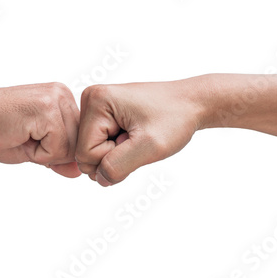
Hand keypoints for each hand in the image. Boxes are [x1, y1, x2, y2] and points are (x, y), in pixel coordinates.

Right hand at [0, 82, 80, 177]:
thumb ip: (58, 158)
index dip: (54, 152)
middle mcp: (63, 95)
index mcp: (62, 99)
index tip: (28, 137)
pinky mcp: (46, 109)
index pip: (78, 140)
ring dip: (42, 154)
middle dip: (49, 154)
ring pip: (69, 149)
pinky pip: (57, 149)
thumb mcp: (33, 148)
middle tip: (21, 137)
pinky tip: (18, 135)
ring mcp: (56, 100)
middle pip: (77, 145)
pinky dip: (36, 153)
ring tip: (19, 135)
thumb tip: (78, 172)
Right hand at [76, 80, 206, 185]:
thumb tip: (99, 178)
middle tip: (138, 139)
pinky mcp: (102, 113)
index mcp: (96, 100)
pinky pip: (100, 145)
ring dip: (117, 153)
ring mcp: (95, 106)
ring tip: (137, 136)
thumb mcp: (150, 146)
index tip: (136, 140)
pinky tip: (134, 135)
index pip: (85, 153)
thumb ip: (119, 166)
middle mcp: (90, 99)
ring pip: (92, 152)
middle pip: (85, 153)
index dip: (112, 158)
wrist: (191, 103)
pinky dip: (118, 148)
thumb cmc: (175, 118)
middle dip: (113, 156)